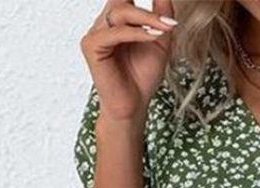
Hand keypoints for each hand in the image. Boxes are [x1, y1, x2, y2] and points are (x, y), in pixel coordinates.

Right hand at [79, 0, 176, 121]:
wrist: (134, 105)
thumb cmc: (143, 76)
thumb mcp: (159, 40)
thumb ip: (161, 14)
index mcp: (117, 19)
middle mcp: (103, 23)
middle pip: (122, 0)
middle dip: (147, 10)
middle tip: (168, 21)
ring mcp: (95, 33)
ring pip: (120, 13)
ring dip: (147, 19)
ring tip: (166, 29)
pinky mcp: (91, 46)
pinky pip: (115, 32)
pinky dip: (136, 33)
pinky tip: (153, 37)